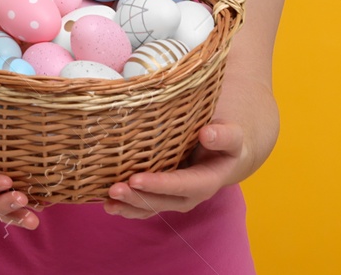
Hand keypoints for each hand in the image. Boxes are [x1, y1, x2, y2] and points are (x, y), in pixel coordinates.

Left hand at [103, 121, 247, 217]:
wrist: (223, 156)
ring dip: (128, 206)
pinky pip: (144, 207)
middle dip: (138, 197)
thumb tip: (207, 133)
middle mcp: (189, 196)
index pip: (181, 185)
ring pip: (150, 208)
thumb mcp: (232, 135)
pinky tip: (109, 205)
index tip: (136, 179)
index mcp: (206, 181)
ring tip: (108, 202)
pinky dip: (127, 208)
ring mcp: (174, 200)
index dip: (159, 184)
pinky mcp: (162, 198)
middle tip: (114, 189)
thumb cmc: (226, 142)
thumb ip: (224, 135)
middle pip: (161, 201)